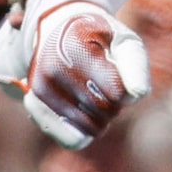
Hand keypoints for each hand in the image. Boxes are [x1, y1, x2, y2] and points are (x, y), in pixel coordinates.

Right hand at [23, 0, 151, 146]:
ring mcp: (40, 89)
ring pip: (89, 130)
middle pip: (104, 112)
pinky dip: (83, 131)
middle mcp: (52, 69)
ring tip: (91, 94)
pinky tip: (79, 111)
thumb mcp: (124, 42)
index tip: (118, 75)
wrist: (59, 31)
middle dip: (113, 104)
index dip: (127, 91)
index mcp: (76, 48)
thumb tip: (138, 95)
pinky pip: (71, 140)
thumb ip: (136, 65)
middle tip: (104, 84)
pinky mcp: (33, 106)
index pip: (118, 94)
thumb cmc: (100, 41)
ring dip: (98, 118)